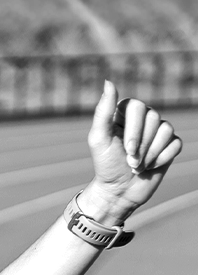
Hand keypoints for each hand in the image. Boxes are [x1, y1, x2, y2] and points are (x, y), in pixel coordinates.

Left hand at [85, 79, 181, 217]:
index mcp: (125, 112)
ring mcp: (157, 131)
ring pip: (167, 130)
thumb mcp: (99, 138)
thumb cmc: (105, 165)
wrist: (118, 192)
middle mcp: (143, 118)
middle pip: (154, 118)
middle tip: (130, 161)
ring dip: (151, 154)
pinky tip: (150, 167)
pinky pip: (175, 144)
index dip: (135, 131)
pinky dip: (162, 158)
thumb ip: (103, 110)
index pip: (139, 107)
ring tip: (137, 166)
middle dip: (142, 145)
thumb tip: (109, 81)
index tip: (125, 149)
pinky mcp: (168, 145)